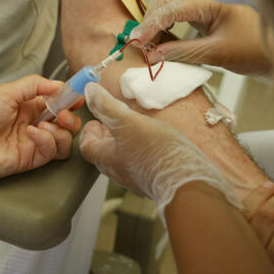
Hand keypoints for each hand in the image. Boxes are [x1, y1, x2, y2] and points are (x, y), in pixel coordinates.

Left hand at [0, 75, 81, 180]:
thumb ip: (35, 85)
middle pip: (67, 123)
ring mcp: (33, 143)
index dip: (70, 99)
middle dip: (71, 117)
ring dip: (60, 130)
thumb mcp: (7, 91)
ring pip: (65, 139)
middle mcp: (35, 123)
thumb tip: (59, 84)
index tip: (77, 95)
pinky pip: (52, 151)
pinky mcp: (31, 159)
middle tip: (64, 113)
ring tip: (42, 125)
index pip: (58, 102)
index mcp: (29, 105)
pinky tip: (33, 133)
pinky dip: (47, 140)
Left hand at [79, 82, 238, 216]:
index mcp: (107, 159)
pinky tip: (155, 140)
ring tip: (134, 126)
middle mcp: (119, 172)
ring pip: (123, 158)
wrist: (187, 182)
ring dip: (125, 141)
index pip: (87, 147)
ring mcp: (137, 178)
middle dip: (107, 135)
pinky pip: (142, 163)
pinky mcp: (155, 179)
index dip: (88, 132)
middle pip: (104, 152)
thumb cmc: (155, 153)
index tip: (94, 120)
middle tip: (113, 120)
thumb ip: (107, 107)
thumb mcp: (127, 122)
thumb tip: (89, 91)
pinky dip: (142, 149)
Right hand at [129, 0, 272, 75]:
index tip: (138, 42)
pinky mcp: (204, 12)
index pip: (172, 7)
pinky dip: (164, 22)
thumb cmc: (255, 50)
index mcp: (213, 1)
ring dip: (155, 19)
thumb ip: (182, 52)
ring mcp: (205, 2)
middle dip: (150, 19)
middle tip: (140, 44)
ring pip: (169, 2)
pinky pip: (177, 10)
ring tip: (148, 42)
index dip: (151, 24)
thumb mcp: (217, 54)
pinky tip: (160, 37)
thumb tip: (152, 56)